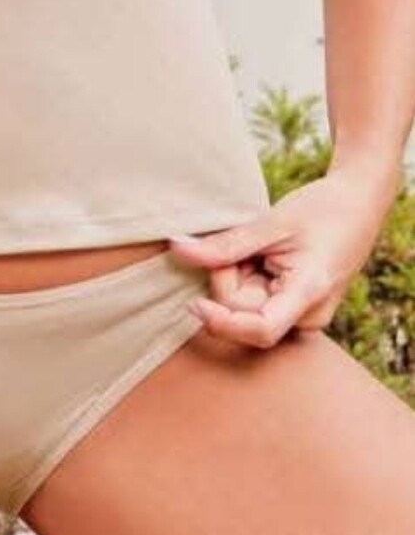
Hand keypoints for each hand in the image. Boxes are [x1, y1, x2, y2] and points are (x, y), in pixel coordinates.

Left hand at [165, 162, 397, 347]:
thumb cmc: (322, 209)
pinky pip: (257, 302)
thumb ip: (226, 244)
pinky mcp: (295, 310)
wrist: (359, 205)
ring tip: (263, 248)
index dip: (222, 322)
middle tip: (246, 243)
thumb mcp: (272, 222)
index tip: (194, 303)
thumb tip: (176, 249)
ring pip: (247, 307)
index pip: (259, 330)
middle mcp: (308, 316)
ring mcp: (302, 316)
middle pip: (243, 311)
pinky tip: (264, 259)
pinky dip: (249, 279)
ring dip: (240, 276)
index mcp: (309, 294)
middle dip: (230, 276)